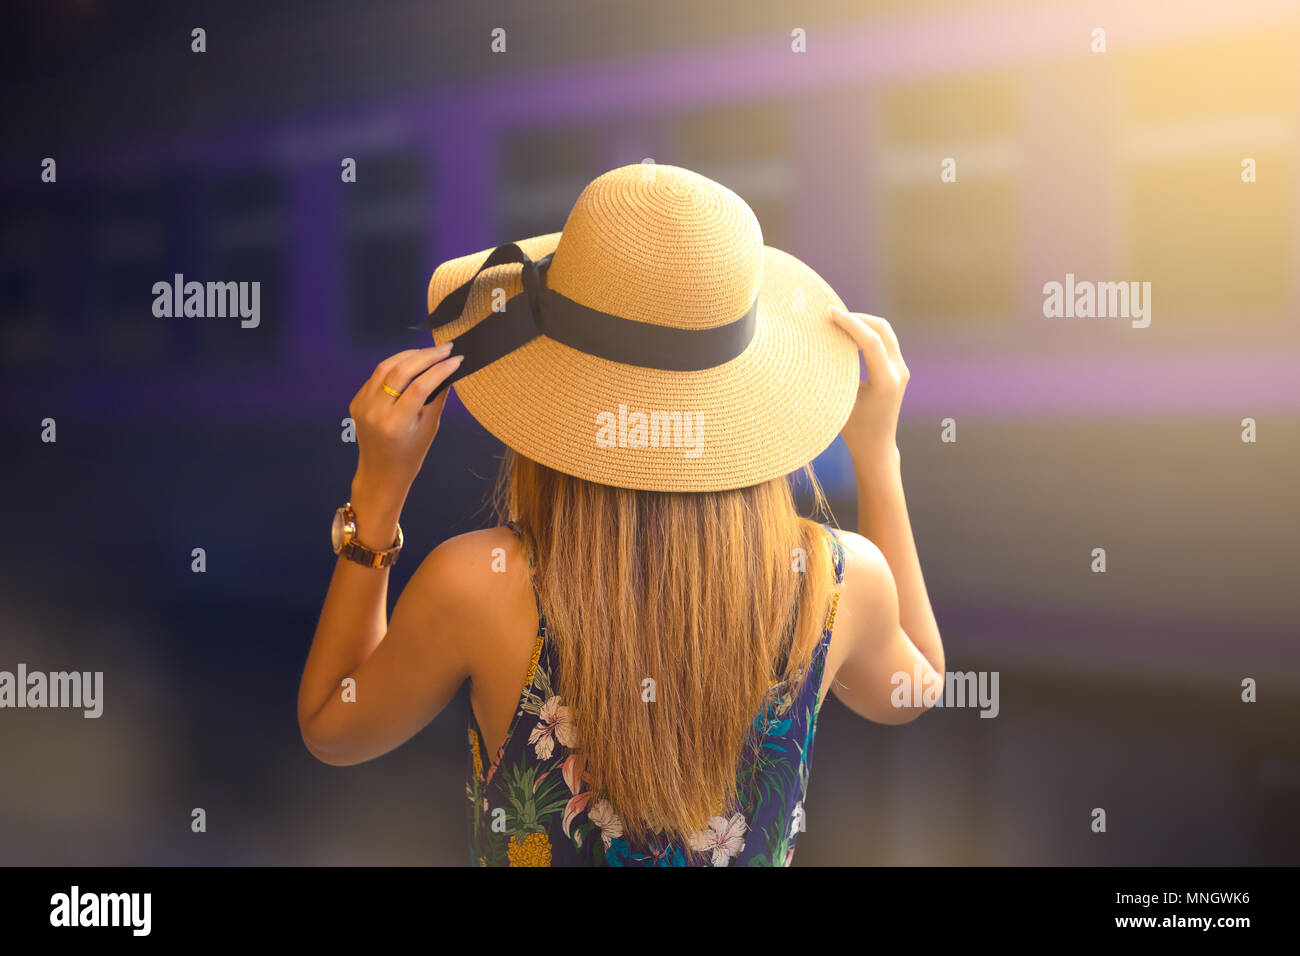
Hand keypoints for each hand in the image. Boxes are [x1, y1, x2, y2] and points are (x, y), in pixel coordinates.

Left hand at [347, 344, 462, 520]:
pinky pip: (376, 376)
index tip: (457, 360)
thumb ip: (437, 398)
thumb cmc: (410, 455)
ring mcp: (362, 405)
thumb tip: (449, 371)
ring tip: (430, 352)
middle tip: (446, 348)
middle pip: (401, 371)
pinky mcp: (356, 401)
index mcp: (396, 424)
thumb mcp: (429, 429)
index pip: (419, 386)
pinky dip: (395, 366)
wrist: (380, 472)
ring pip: (385, 367)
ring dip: (409, 355)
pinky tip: (411, 363)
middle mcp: (375, 412)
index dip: (440, 370)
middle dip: (426, 356)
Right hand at [831, 308, 908, 469]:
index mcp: (885, 381)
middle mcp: (898, 372)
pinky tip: (848, 335)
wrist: (877, 448)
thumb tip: (818, 348)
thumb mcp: (840, 402)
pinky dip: (867, 333)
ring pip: (885, 332)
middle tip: (834, 316)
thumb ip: (836, 374)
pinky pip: (885, 341)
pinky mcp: (897, 370)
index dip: (850, 323)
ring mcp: (900, 370)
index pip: (871, 341)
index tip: (830, 314)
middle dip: (858, 318)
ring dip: (863, 323)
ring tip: (839, 322)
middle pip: (883, 329)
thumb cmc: (854, 431)